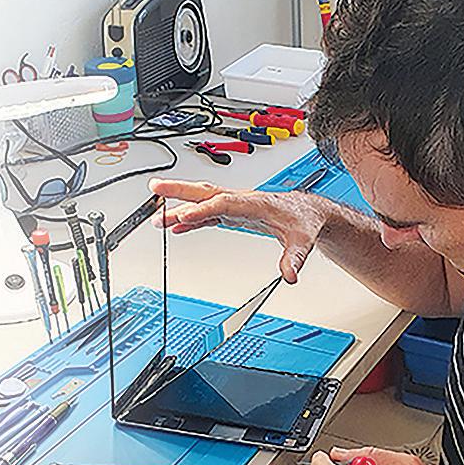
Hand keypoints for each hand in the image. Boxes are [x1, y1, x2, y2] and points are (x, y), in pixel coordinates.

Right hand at [148, 178, 329, 282]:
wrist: (308, 212)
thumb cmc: (304, 221)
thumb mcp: (303, 242)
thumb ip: (294, 259)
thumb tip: (289, 275)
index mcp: (256, 204)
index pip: (225, 203)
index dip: (203, 208)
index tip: (182, 214)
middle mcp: (242, 200)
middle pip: (207, 193)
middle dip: (180, 191)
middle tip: (156, 188)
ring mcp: (236, 206)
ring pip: (204, 202)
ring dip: (180, 206)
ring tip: (157, 217)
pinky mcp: (234, 214)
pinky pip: (208, 214)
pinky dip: (191, 219)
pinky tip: (177, 226)